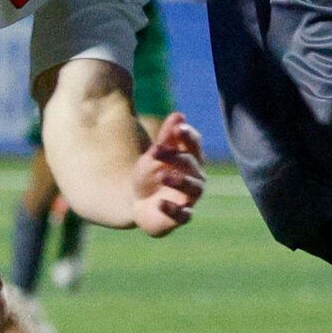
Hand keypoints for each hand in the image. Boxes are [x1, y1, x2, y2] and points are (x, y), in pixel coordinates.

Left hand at [131, 111, 204, 236]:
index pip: (194, 144)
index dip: (187, 136)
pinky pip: (183, 215)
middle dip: (175, 156)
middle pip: (192, 164)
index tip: (177, 128)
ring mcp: (189, 198)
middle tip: (157, 150)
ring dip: (180, 181)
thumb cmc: (150, 175)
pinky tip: (160, 203)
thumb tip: (179, 115)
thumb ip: (166, 137)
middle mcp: (195, 178)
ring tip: (163, 176)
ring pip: (193, 188)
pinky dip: (172, 209)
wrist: (136, 203)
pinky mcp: (181, 217)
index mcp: (190, 159)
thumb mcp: (154, 155)